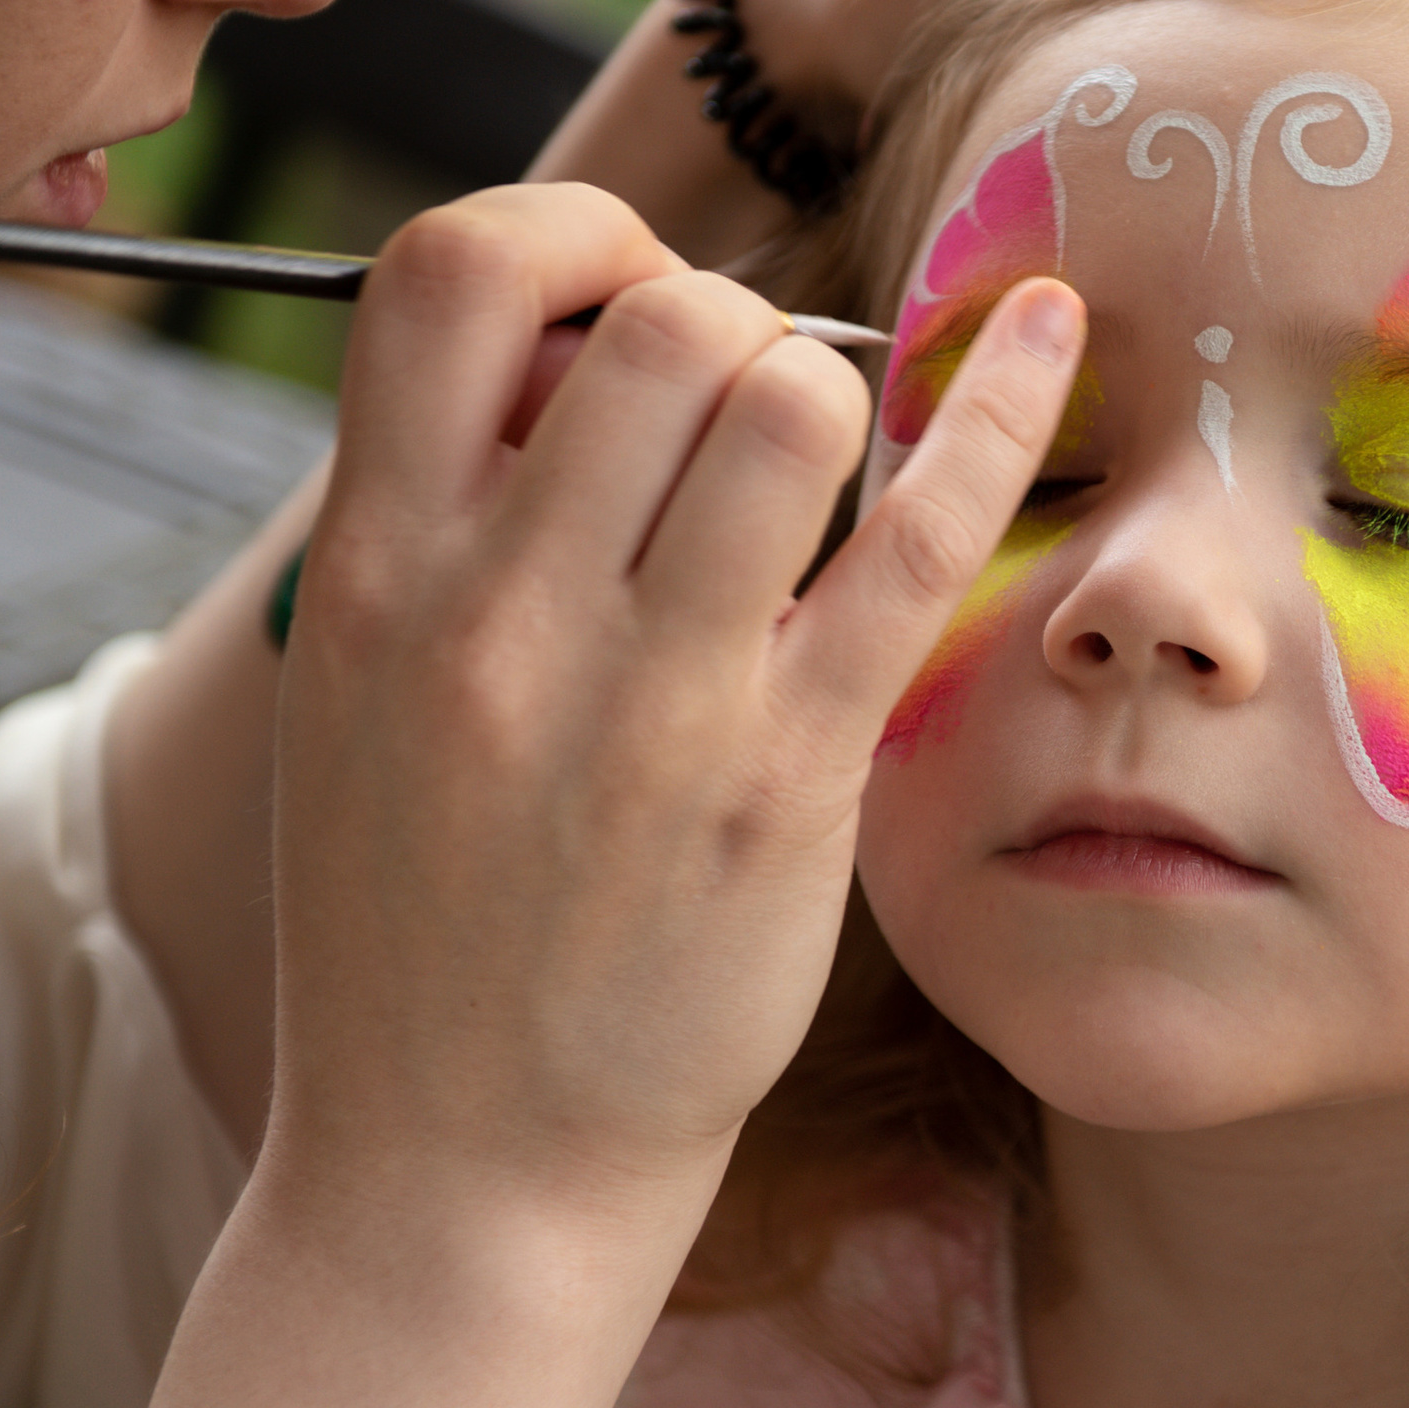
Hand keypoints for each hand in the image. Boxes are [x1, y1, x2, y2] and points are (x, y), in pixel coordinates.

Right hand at [267, 179, 1081, 1258]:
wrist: (462, 1166)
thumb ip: (449, 510)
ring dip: (826, 390)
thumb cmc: (429, 918)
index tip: (618, 308)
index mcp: (374, 571)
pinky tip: (1044, 339)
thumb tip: (583, 331)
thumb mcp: (364, 692)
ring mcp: (651, 702)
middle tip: (741, 415)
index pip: (446, 269)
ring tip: (816, 472)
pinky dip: (998, 416)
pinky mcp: (786, 782)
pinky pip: (914, 543)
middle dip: (726, 319)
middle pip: (657, 321)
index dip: (566, 241)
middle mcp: (499, 616)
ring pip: (785, 401)